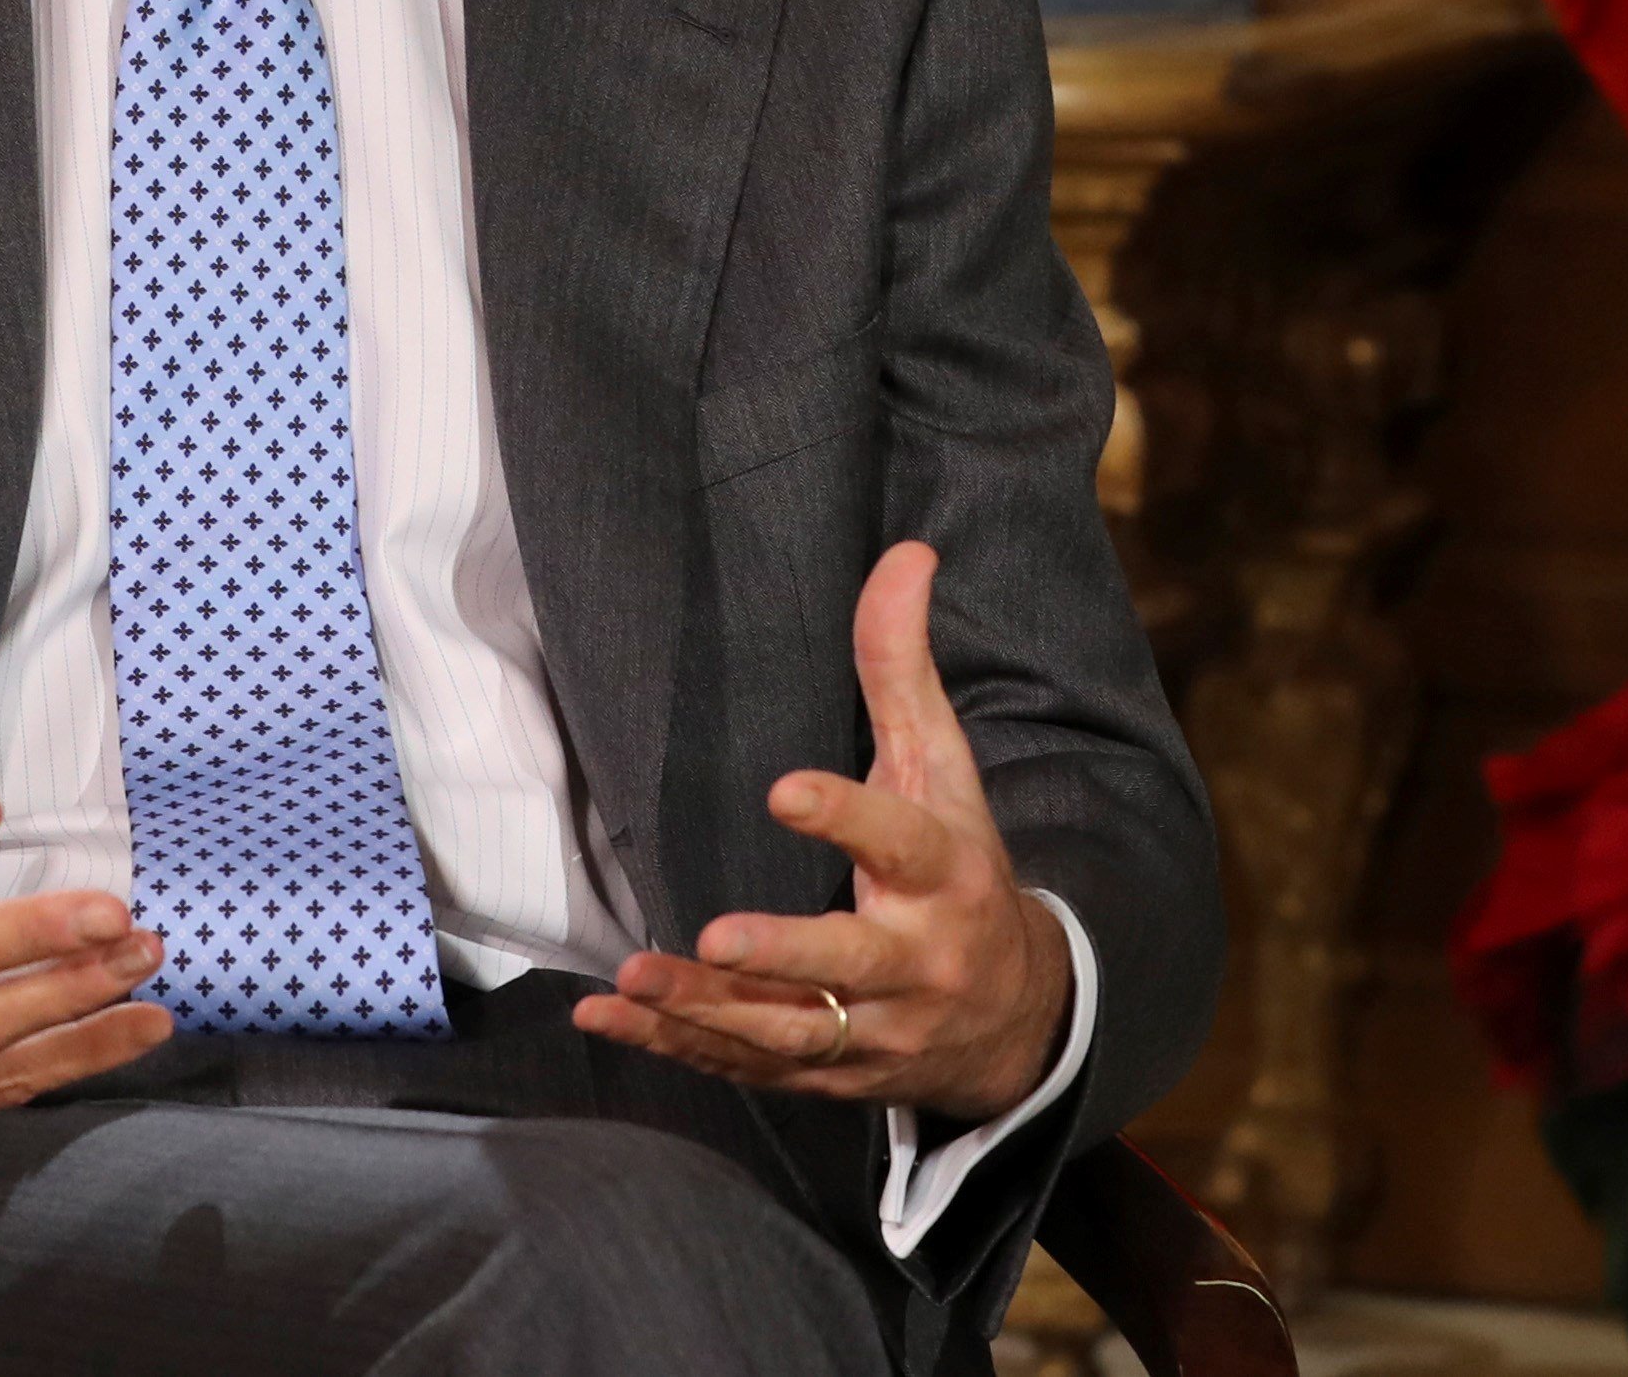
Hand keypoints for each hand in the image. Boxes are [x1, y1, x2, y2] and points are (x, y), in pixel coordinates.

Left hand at [572, 542, 1070, 1121]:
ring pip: (789, 1028)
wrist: (1020, 1019)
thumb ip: (903, 668)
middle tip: (713, 938)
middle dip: (783, 953)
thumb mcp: (943, 769)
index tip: (783, 790)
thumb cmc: (961, 867)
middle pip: (848, 961)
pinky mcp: (831, 1075)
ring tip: (631, 982)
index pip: (899, 839)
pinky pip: (750, 1067)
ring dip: (706, 1013)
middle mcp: (915, 959)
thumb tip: (905, 553)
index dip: (845, 814)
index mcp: (943, 872)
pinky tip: (607, 1019)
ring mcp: (874, 1029)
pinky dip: (678, 1050)